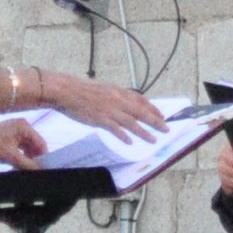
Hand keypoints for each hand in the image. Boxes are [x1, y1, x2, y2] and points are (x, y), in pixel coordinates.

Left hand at [0, 115, 51, 168]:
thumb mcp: (11, 156)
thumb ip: (27, 164)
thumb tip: (40, 170)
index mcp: (24, 127)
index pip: (40, 142)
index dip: (43, 156)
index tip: (44, 167)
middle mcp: (22, 127)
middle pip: (34, 146)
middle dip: (34, 158)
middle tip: (35, 170)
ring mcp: (16, 132)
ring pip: (27, 148)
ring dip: (27, 159)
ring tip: (25, 169)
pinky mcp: (10, 137)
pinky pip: (20, 148)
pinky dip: (21, 157)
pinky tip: (19, 165)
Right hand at [25, 69, 165, 134]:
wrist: (67, 91)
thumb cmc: (83, 91)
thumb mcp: (105, 90)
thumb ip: (117, 97)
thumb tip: (128, 104)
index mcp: (118, 91)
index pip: (141, 99)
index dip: (153, 108)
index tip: (162, 115)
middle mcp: (117, 100)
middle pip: (141, 112)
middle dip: (155, 121)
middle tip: (166, 129)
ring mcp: (109, 109)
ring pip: (131, 122)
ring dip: (144, 132)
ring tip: (153, 139)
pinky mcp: (99, 118)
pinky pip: (114, 128)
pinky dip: (123, 135)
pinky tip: (130, 142)